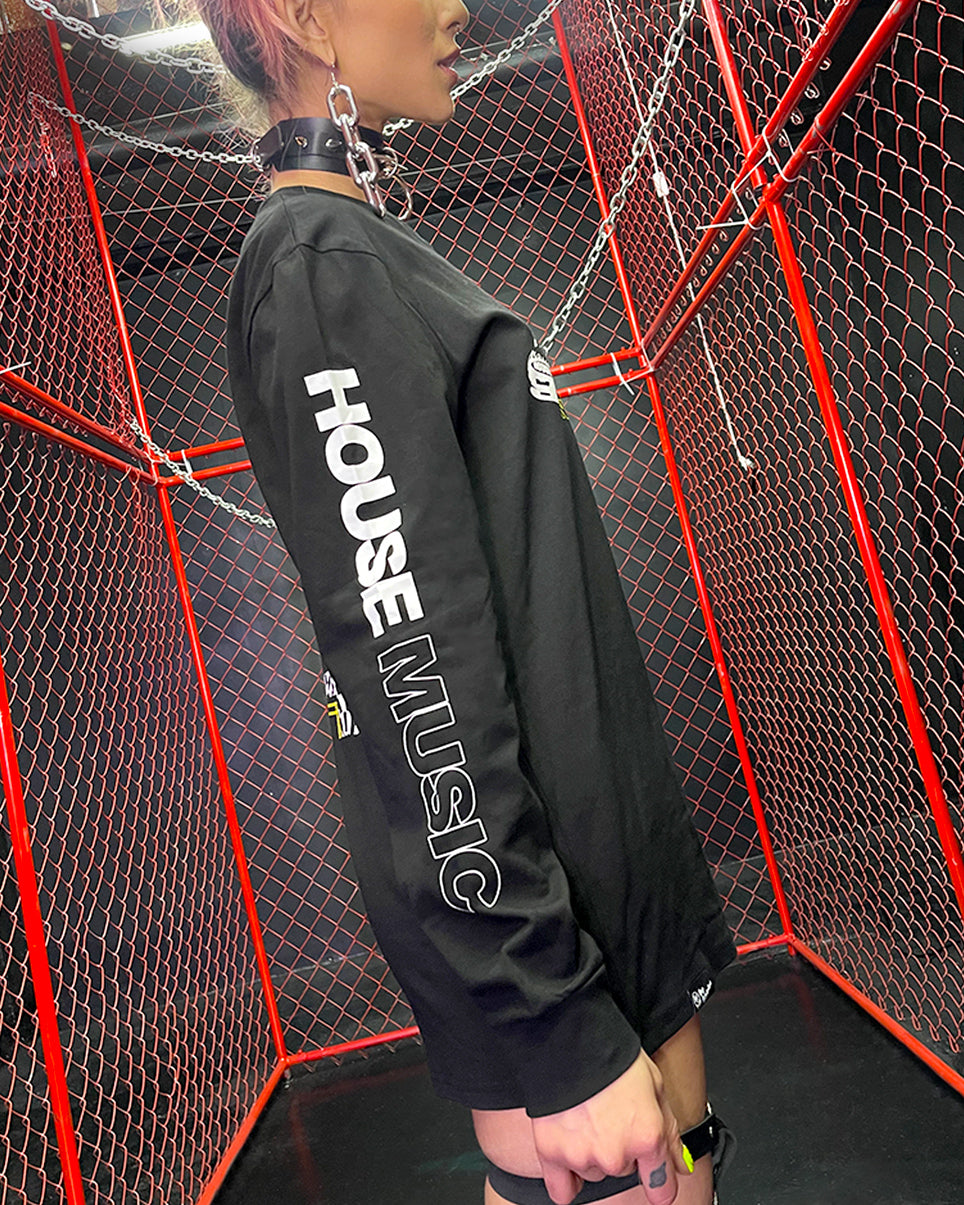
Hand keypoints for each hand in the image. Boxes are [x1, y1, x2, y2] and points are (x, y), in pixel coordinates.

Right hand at [530, 1050, 690, 1204]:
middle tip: (611, 1115)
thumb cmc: (613, 1054)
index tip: (655, 1177)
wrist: (568, 1035)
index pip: (662, 1189)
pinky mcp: (552, 1153)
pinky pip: (562, 1191)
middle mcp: (617, 1155)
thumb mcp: (654, 1084)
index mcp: (647, 1137)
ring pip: (594, 1173)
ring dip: (592, 1154)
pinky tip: (569, 1152)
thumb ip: (670, 1130)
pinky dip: (565, 1178)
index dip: (660, 1180)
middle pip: (624, 1171)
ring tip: (586, 1118)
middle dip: (621, 1149)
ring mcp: (583, 1157)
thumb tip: (682, 1163)